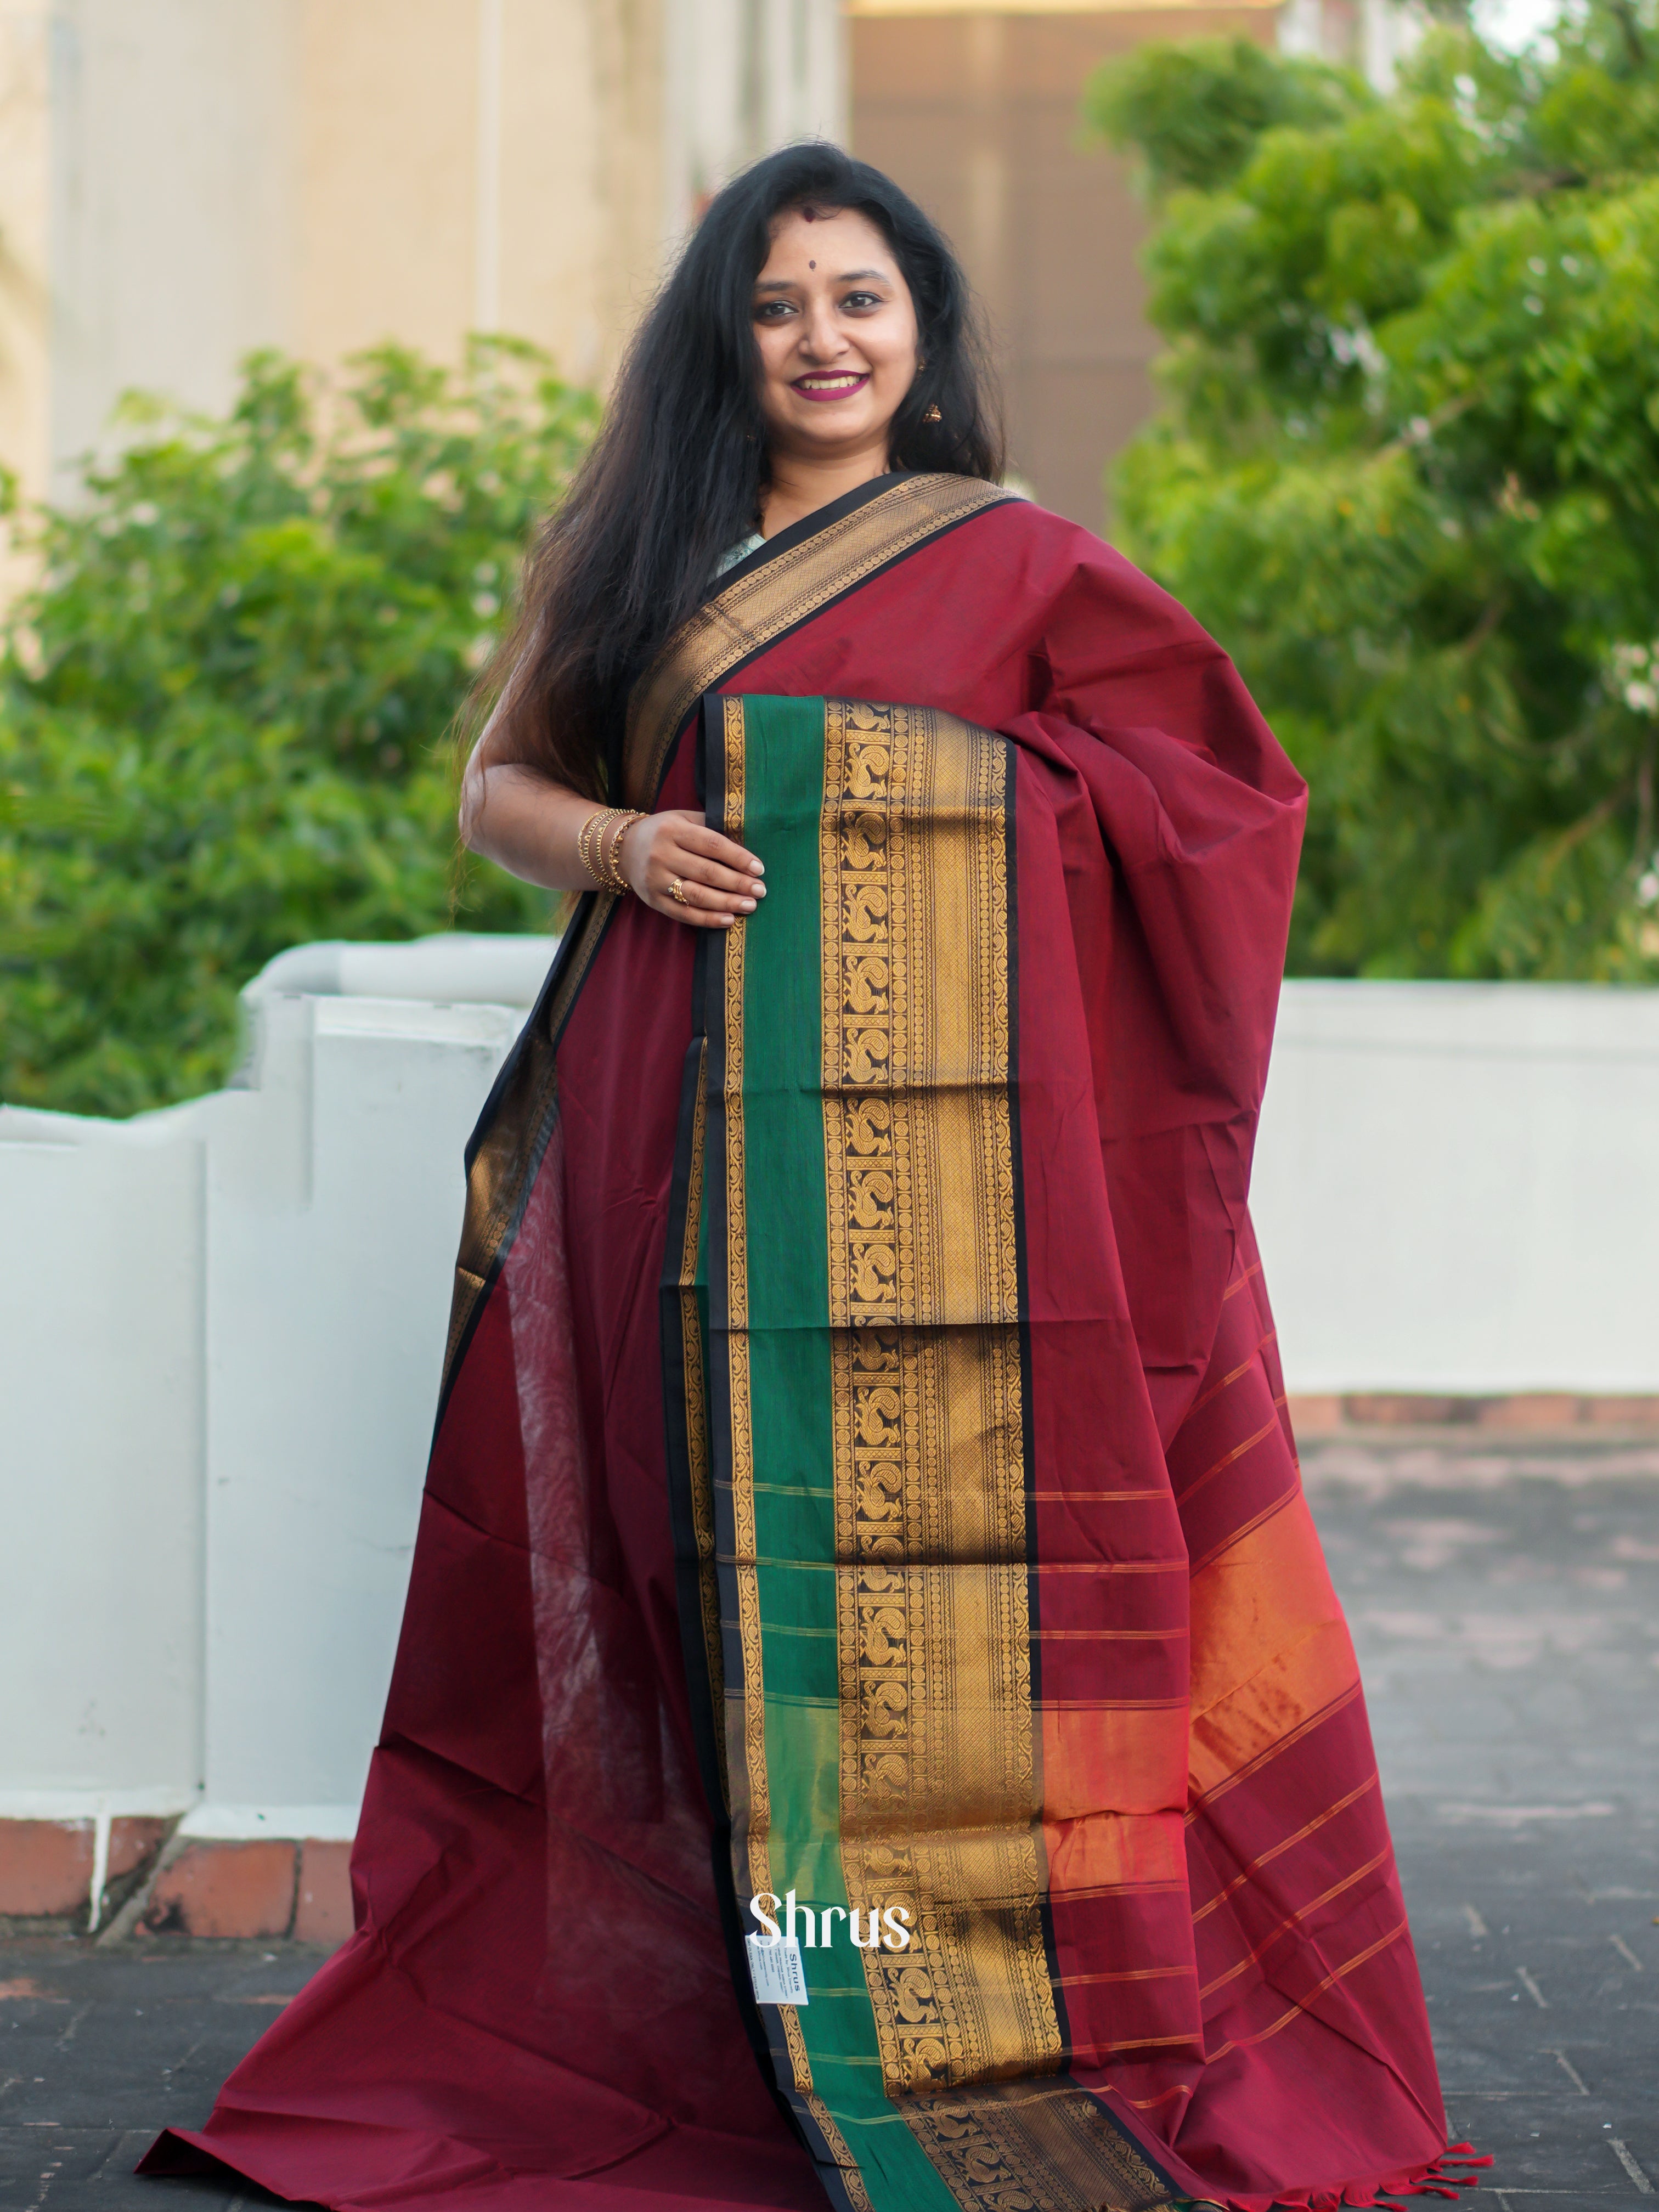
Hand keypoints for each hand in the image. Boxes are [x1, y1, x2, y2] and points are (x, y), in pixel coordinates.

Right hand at [620, 808, 765, 926]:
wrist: (623, 849)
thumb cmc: (664, 832)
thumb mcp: (683, 819)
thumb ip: (711, 828)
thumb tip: (747, 845)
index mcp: (673, 830)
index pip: (712, 845)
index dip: (738, 858)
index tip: (759, 869)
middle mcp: (661, 854)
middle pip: (707, 872)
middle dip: (737, 883)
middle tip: (760, 890)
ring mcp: (655, 880)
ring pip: (697, 896)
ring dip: (727, 903)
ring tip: (750, 905)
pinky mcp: (653, 901)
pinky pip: (684, 914)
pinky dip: (708, 919)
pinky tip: (729, 919)